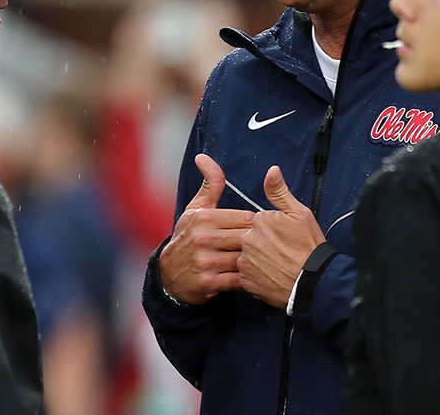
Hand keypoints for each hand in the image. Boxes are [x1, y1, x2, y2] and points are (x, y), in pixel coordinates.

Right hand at [159, 154, 255, 304]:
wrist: (169, 275)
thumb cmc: (187, 237)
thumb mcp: (195, 209)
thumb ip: (209, 184)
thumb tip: (203, 157)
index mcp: (204, 218)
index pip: (246, 218)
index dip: (257, 225)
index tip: (261, 230)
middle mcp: (203, 238)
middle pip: (248, 238)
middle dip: (259, 243)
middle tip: (269, 247)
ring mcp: (206, 262)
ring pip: (245, 259)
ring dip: (257, 261)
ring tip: (265, 261)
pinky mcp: (210, 283)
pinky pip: (240, 280)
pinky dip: (250, 278)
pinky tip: (254, 275)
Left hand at [238, 166, 324, 309]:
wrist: (314, 282)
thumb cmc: (309, 249)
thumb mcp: (299, 214)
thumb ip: (280, 192)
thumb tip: (272, 171)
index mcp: (258, 221)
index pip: (258, 221)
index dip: (272, 229)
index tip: (283, 237)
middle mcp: (247, 240)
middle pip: (250, 238)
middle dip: (263, 243)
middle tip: (281, 251)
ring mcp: (245, 262)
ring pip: (247, 256)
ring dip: (258, 259)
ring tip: (277, 264)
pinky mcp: (246, 281)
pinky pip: (246, 275)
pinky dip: (256, 275)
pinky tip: (271, 274)